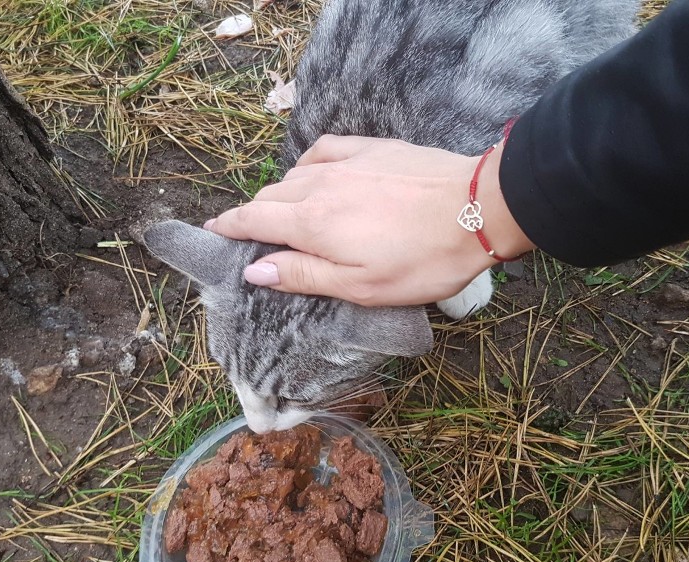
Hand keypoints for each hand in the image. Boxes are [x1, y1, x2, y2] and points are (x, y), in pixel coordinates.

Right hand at [204, 135, 534, 306]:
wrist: (476, 210)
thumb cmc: (422, 259)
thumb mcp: (360, 286)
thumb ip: (303, 275)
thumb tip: (254, 270)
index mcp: (312, 224)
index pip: (252, 221)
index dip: (228, 228)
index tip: (212, 232)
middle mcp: (319, 185)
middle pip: (269, 198)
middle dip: (252, 216)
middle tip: (247, 233)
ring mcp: (346, 162)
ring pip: (293, 175)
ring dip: (279, 195)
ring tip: (281, 212)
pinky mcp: (371, 148)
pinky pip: (322, 149)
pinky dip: (307, 165)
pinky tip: (312, 173)